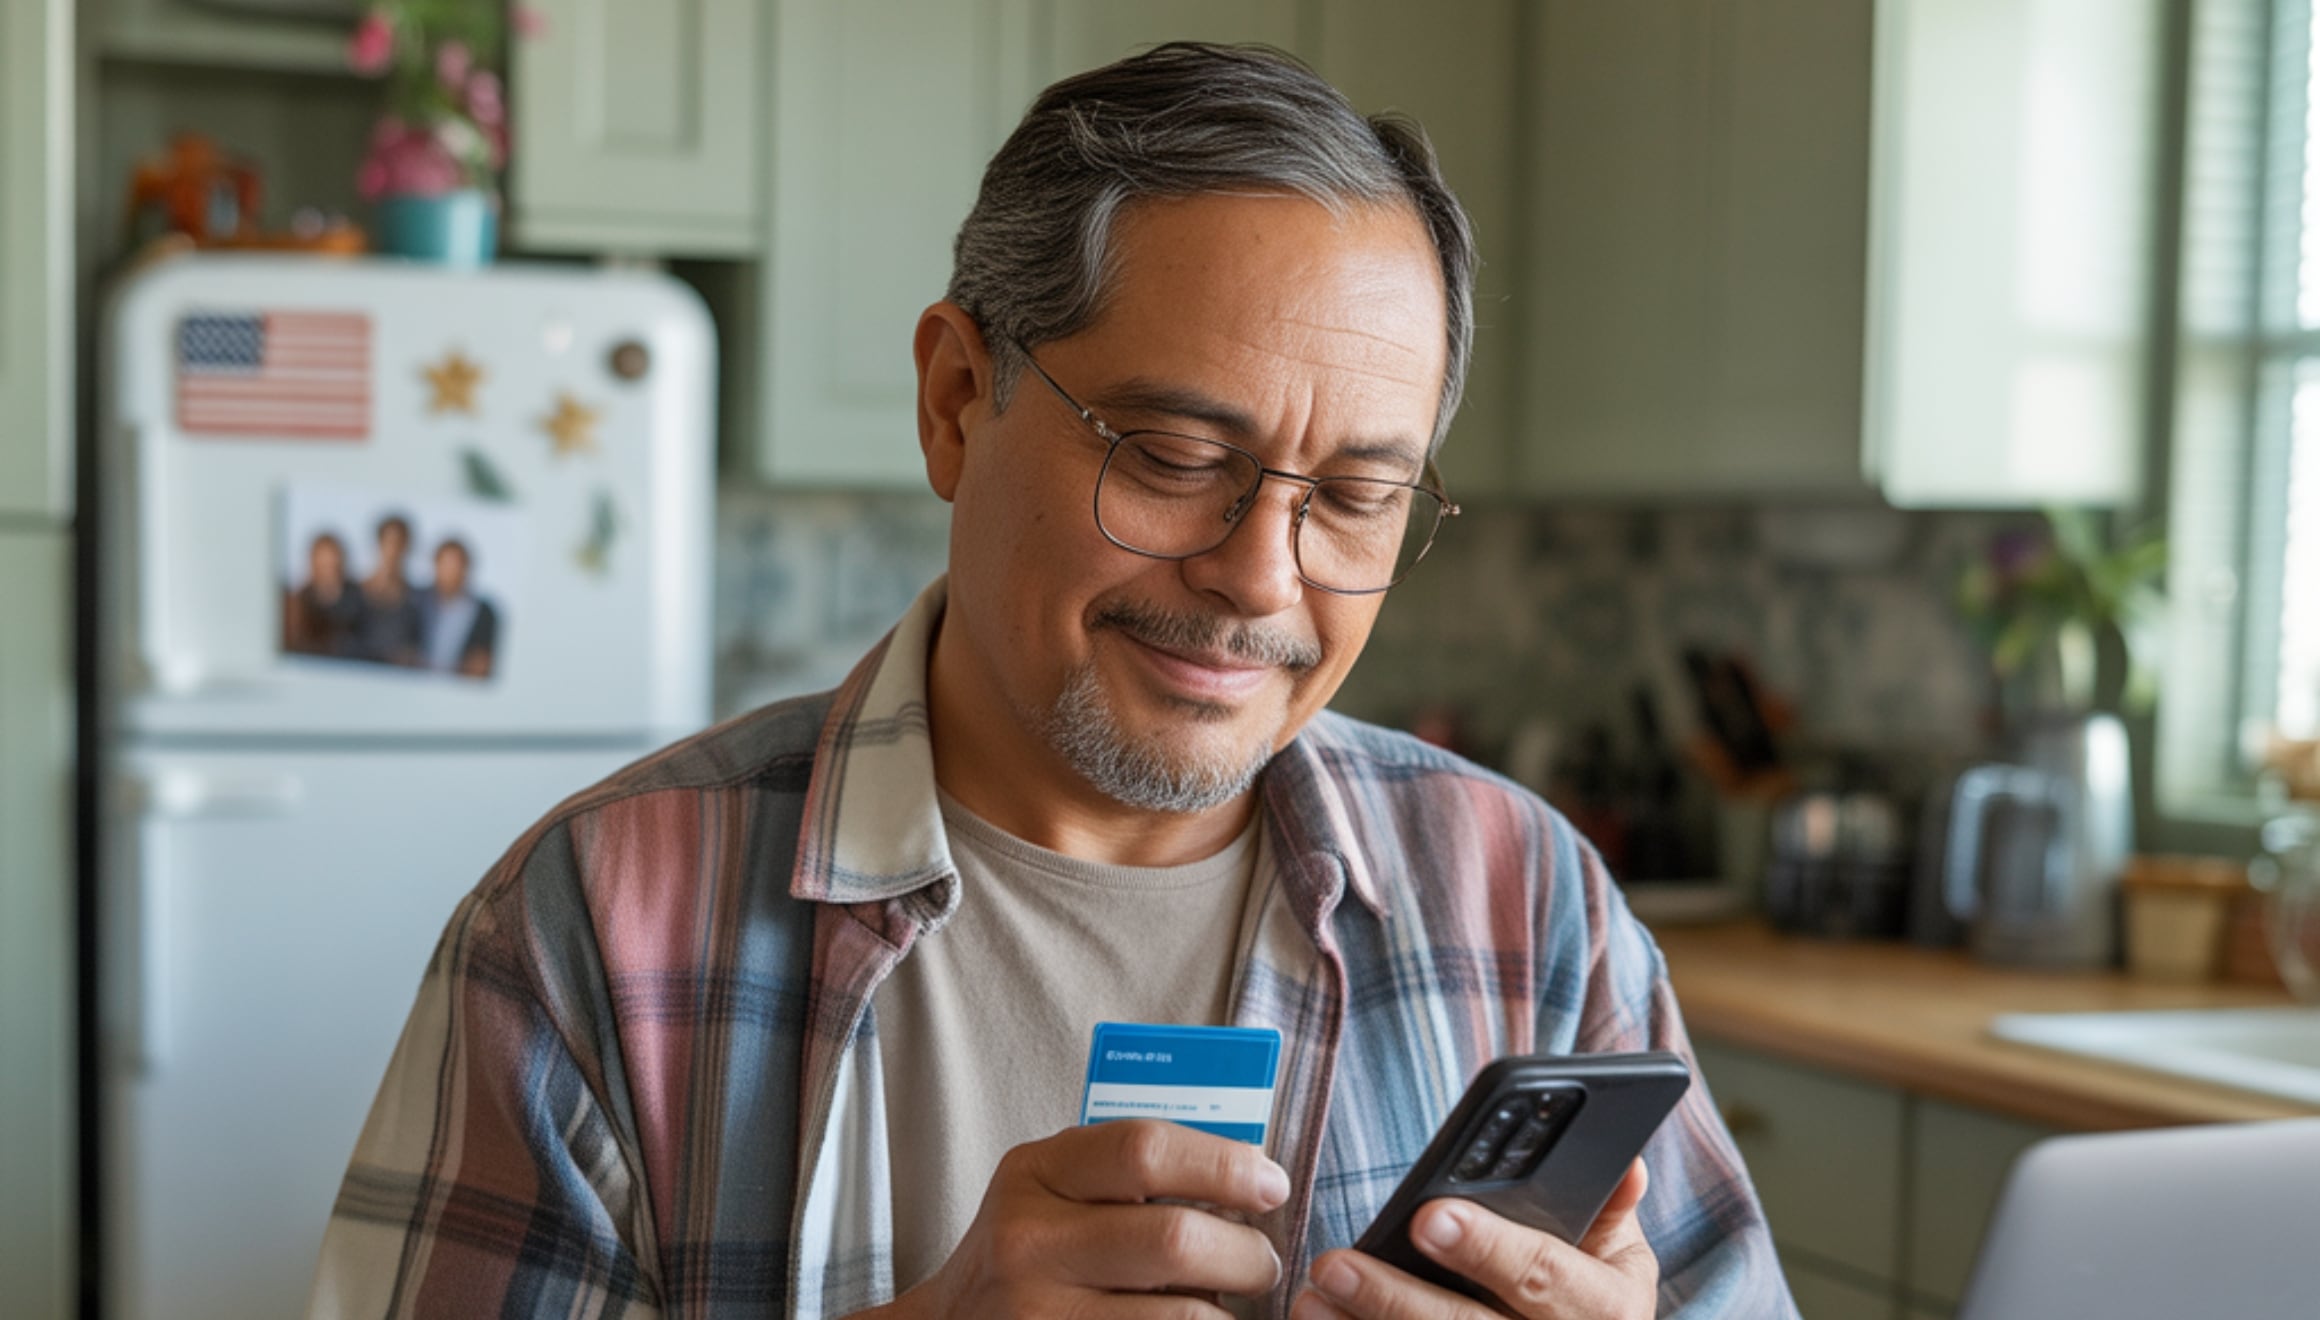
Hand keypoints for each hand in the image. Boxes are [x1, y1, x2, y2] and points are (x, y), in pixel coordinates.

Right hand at [877, 1119, 1292, 1318]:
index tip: (1270, 1185)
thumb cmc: (1026, 1255)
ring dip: (1227, 1313)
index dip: (1224, 1165)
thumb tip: (1248, 1177)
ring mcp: (1039, 1316)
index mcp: (1036, 1174)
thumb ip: (1127, 1174)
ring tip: (1231, 1306)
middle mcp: (1029, 1243)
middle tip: (1262, 1263)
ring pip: (1181, 1316)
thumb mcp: (1052, 1192)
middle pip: (1175, 1239)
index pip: (1145, 1149)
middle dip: (1245, 1253)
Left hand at [1290, 1160, 1656, 1319]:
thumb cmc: (1591, 1298)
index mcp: (1607, 1308)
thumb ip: (1610, 1207)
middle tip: (1335, 1264)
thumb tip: (1624, 1158)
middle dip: (1397, 1297)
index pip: (1543, 1276)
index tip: (1428, 1217)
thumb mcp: (1617, 1255)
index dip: (1488, 1248)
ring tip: (1313, 1300)